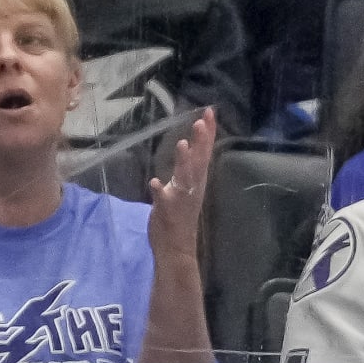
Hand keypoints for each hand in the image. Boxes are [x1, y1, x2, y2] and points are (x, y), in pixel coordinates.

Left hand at [147, 108, 215, 265]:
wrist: (175, 249)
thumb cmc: (176, 217)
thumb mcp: (180, 188)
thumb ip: (183, 169)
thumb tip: (186, 147)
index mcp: (195, 181)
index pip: (203, 153)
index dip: (207, 134)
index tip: (209, 113)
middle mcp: (192, 189)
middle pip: (198, 161)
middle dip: (201, 142)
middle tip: (202, 121)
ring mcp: (181, 201)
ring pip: (184, 178)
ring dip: (184, 163)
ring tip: (182, 144)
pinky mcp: (167, 213)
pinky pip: (164, 201)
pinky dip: (160, 192)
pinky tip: (154, 183)